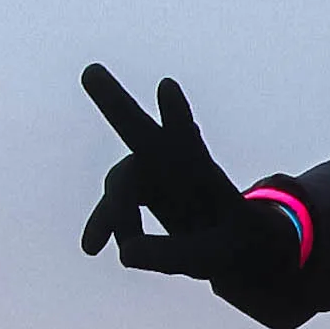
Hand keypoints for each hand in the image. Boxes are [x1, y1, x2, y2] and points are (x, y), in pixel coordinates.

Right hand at [79, 67, 308, 322]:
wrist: (238, 247)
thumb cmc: (237, 245)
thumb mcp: (217, 257)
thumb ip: (176, 255)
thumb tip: (125, 255)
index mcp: (202, 171)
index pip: (188, 138)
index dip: (176, 115)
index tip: (167, 86)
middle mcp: (174, 163)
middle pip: (139, 132)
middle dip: (115, 103)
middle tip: (91, 71)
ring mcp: (155, 174)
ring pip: (121, 182)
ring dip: (116, 215)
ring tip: (116, 251)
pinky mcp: (142, 193)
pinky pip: (113, 205)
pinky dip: (103, 224)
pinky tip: (91, 248)